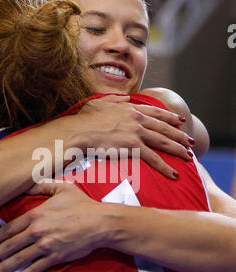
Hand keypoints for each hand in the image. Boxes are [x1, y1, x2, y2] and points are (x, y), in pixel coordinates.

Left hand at [0, 181, 107, 271]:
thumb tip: (27, 185)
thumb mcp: (62, 188)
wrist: (100, 222)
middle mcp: (37, 231)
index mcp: (36, 215)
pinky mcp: (55, 257)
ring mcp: (45, 246)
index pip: (9, 229)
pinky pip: (35, 269)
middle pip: (9, 246)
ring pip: (19, 259)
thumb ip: (42, 186)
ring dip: (3, 268)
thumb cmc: (82, 204)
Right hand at [76, 95, 193, 179]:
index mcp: (130, 108)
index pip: (156, 113)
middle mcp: (137, 119)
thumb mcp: (100, 103)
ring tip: (189, 157)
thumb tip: (125, 98)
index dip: (169, 118)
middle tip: (191, 141)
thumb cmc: (85, 119)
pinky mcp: (133, 147)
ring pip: (163, 142)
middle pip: (164, 128)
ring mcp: (136, 133)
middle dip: (180, 135)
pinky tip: (174, 174)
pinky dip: (165, 167)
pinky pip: (154, 158)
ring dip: (178, 150)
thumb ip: (115, 100)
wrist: (79, 131)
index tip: (179, 121)